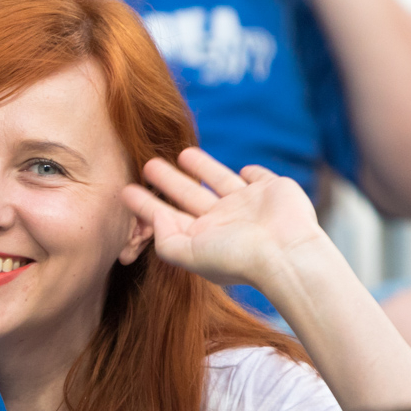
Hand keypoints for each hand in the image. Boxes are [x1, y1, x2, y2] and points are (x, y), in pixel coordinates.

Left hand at [120, 148, 325, 288]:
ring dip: (202, 168)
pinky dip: (252, 171)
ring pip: (219, 180)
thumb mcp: (189, 253)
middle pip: (189, 195)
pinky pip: (258, 177)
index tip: (126, 190)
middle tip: (147, 164)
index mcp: (203, 237)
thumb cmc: (237, 258)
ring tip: (182, 152)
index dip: (146, 204)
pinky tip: (244, 168)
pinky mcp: (272, 190)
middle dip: (168, 180)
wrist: (285, 253)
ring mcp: (249, 205)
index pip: (167, 216)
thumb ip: (166, 237)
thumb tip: (155, 216)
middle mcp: (224, 221)